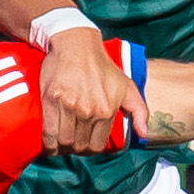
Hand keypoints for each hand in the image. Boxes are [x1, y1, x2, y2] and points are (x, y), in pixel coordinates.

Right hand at [40, 27, 145, 151]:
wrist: (77, 44)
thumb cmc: (103, 66)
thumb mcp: (127, 86)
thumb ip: (140, 111)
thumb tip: (144, 134)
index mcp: (106, 111)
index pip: (97, 145)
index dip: (90, 148)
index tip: (85, 144)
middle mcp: (88, 111)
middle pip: (79, 145)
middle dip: (75, 148)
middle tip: (72, 143)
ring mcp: (68, 106)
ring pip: (63, 141)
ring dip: (61, 147)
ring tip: (60, 143)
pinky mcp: (51, 100)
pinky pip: (48, 131)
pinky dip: (48, 142)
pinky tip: (50, 143)